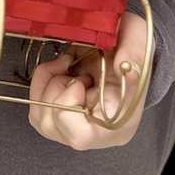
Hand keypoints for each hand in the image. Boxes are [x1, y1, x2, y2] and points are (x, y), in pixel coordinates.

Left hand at [28, 12, 151, 149]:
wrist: (125, 45)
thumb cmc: (132, 47)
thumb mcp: (138, 39)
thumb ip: (135, 51)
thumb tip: (125, 66)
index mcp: (118, 123)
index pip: (79, 135)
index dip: (68, 104)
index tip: (80, 79)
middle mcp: (95, 131)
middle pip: (52, 126)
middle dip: (55, 88)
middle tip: (76, 69)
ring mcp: (75, 124)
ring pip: (40, 118)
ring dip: (47, 83)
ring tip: (68, 66)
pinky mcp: (60, 112)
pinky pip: (37, 107)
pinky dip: (41, 82)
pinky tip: (60, 68)